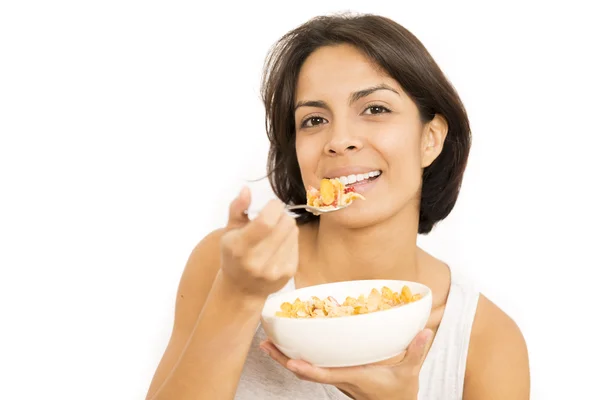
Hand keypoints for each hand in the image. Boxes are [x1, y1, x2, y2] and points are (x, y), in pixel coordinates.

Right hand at [220, 186, 298, 299]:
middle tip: (272, 218)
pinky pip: (296, 243)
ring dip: (286, 226)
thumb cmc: (234, 255)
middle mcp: (257, 262)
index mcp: (239, 248)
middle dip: (281, 215)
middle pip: (285, 224)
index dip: (274, 207)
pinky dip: (290, 239)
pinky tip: (278, 245)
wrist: (241, 289)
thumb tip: (246, 189)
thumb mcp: (229, 231)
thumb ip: (237, 208)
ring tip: (274, 233)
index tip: (270, 206)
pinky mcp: (288, 273)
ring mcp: (274, 270)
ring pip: (293, 231)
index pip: (266, 222)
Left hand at [260, 329, 433, 399]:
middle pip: (305, 371)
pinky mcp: (336, 376)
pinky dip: (296, 357)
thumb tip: (425, 331)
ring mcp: (335, 379)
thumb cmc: (400, 392)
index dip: (306, 368)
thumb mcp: (410, 372)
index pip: (325, 374)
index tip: (290, 360)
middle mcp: (340, 379)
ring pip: (305, 370)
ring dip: (284, 357)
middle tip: (264, 343)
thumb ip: (416, 351)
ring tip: (268, 342)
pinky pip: (311, 368)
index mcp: (354, 377)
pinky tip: (288, 346)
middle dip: (282, 358)